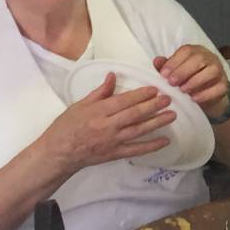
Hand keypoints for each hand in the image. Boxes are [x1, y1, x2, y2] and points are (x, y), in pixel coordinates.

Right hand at [39, 73, 174, 172]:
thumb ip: (99, 92)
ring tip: (172, 115)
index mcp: (98, 111)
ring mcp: (113, 141)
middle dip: (153, 106)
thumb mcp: (79, 105)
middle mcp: (107, 125)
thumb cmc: (66, 127)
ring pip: (139, 130)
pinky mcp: (115, 154)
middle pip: (134, 114)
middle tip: (168, 99)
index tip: (154, 89)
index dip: (140, 95)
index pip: (124, 101)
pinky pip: (137, 150)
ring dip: (157, 122)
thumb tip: (113, 75)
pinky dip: (151, 146)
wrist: (58, 153)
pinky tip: (165, 141)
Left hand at [155, 45, 229, 117]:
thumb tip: (156, 61)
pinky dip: (206, 93)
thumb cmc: (188, 80)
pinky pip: (219, 88)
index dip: (174, 61)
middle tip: (172, 83)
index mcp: (196, 51)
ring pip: (212, 71)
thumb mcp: (175, 72)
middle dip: (184, 71)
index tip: (163, 74)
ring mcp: (220, 71)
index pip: (187, 51)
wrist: (206, 96)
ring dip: (195, 81)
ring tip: (183, 90)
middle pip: (200, 59)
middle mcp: (210, 58)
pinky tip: (194, 98)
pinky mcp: (224, 86)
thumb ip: (166, 66)